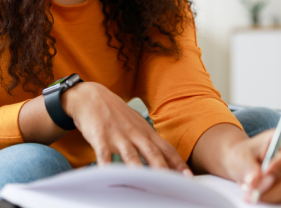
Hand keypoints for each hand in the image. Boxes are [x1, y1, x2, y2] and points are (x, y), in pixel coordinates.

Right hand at [62, 82, 191, 174]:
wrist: (91, 96)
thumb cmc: (116, 114)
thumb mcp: (137, 126)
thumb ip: (148, 143)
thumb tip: (163, 161)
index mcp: (146, 132)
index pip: (166, 149)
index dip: (178, 163)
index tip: (188, 177)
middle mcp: (135, 134)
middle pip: (153, 153)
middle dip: (164, 170)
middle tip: (174, 183)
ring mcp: (118, 136)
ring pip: (131, 155)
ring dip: (139, 170)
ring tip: (147, 184)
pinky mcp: (100, 137)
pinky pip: (104, 155)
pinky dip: (106, 166)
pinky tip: (109, 176)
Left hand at [224, 129, 280, 203]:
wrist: (245, 162)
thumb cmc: (246, 154)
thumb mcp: (242, 156)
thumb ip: (249, 167)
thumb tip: (256, 181)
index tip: (264, 174)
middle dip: (274, 188)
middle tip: (254, 192)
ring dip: (272, 195)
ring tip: (252, 194)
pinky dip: (274, 199)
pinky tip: (261, 195)